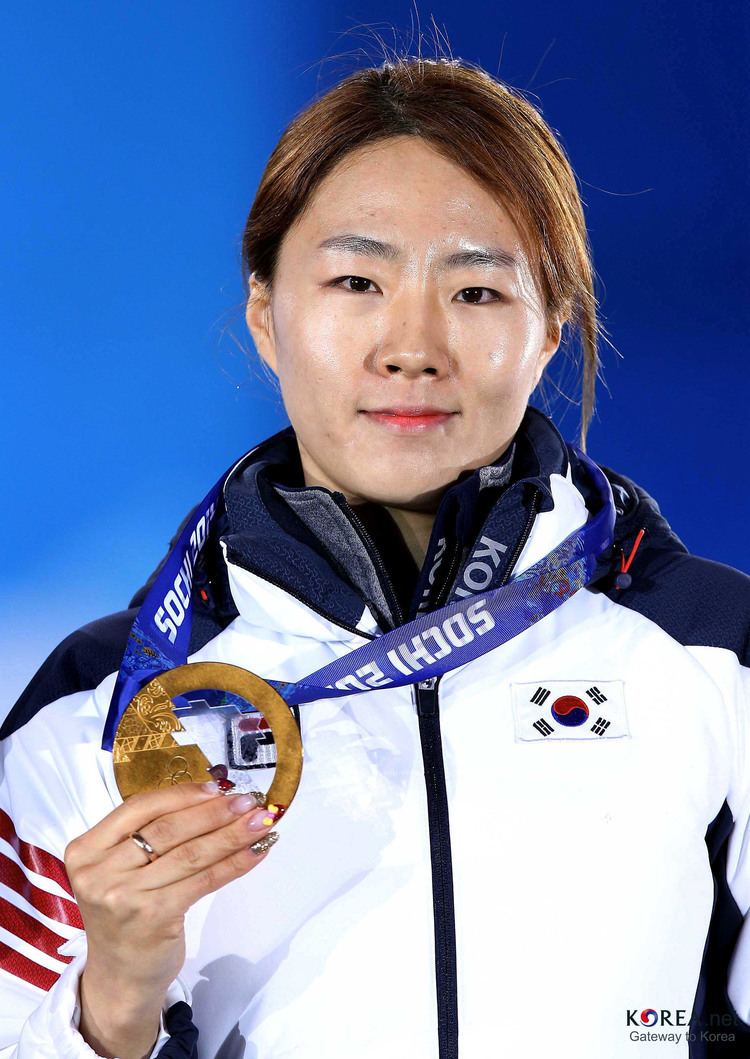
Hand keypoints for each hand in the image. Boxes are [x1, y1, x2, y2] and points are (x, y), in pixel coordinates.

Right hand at [64, 781, 279, 1058]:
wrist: (120, 975)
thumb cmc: (127, 911)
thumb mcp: (120, 869)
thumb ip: (149, 834)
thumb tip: (212, 796)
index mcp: (86, 849)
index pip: (139, 807)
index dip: (182, 794)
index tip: (218, 786)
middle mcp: (99, 872)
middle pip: (168, 829)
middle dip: (214, 811)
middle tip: (249, 800)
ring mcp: (124, 897)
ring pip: (190, 853)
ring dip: (232, 834)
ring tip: (261, 821)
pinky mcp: (153, 918)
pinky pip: (203, 881)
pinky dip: (234, 863)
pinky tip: (256, 852)